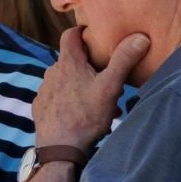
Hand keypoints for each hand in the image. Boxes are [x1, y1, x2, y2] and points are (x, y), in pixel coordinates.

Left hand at [33, 28, 149, 150]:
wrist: (60, 150)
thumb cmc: (85, 117)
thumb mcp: (110, 87)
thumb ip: (124, 60)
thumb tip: (140, 37)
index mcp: (68, 62)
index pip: (71, 34)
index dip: (82, 31)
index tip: (94, 35)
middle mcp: (52, 72)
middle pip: (72, 60)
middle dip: (89, 67)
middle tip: (107, 80)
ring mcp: (44, 90)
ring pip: (66, 81)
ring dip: (82, 87)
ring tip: (100, 104)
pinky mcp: (40, 107)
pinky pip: (58, 98)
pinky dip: (70, 101)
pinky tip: (82, 115)